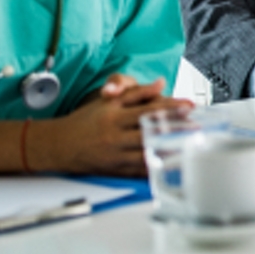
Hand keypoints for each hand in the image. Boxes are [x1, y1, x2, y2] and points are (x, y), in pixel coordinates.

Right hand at [38, 78, 190, 175]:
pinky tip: (171, 164)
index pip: (147, 111)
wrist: (58, 145)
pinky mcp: (114, 169)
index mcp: (114, 117)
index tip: (189, 106)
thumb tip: (161, 82)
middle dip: (175, 130)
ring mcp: (114, 155)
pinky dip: (156, 168)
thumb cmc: (86, 121)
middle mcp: (114, 137)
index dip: (170, 108)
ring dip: (169, 151)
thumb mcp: (108, 102)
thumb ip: (136, 92)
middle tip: (196, 128)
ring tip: (190, 147)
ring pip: (146, 154)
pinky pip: (138, 170)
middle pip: (150, 133)